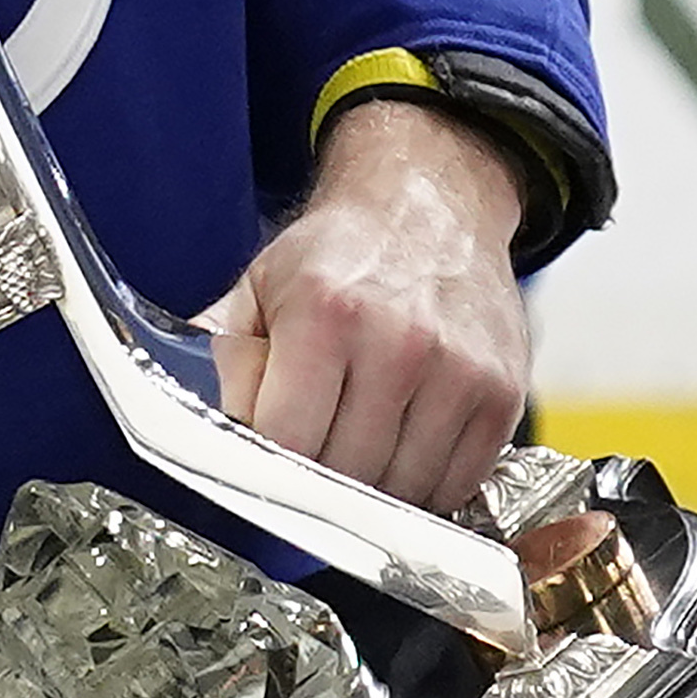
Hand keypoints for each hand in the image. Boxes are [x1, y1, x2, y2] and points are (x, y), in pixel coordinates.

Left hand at [198, 99, 528, 515]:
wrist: (431, 207)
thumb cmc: (340, 254)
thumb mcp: (261, 285)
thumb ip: (224, 355)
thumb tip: (195, 423)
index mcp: (325, 314)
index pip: (286, 441)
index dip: (267, 465)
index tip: (263, 464)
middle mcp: (399, 343)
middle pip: (344, 474)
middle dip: (316, 481)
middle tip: (310, 453)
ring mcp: (458, 373)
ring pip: (400, 489)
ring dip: (371, 490)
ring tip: (355, 445)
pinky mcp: (501, 395)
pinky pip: (454, 483)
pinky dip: (423, 486)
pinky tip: (401, 449)